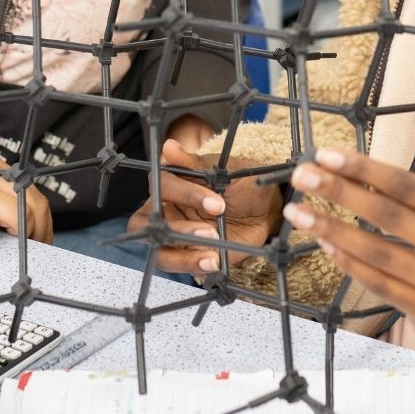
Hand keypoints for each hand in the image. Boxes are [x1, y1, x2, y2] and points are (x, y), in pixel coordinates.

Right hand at [127, 136, 282, 274]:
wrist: (266, 210)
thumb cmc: (243, 184)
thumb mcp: (225, 170)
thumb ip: (194, 163)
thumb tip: (169, 146)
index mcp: (171, 185)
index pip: (161, 186)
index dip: (185, 195)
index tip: (216, 203)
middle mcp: (166, 212)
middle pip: (149, 226)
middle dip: (177, 231)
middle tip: (210, 234)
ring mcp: (176, 237)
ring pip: (161, 252)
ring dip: (185, 256)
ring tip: (213, 257)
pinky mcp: (190, 256)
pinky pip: (182, 266)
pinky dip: (196, 267)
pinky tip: (215, 263)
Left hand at [285, 148, 414, 359]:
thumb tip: (365, 181)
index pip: (407, 186)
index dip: (364, 169)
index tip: (328, 154)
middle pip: (387, 217)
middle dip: (338, 193)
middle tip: (302, 175)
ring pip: (377, 253)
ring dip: (333, 231)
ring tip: (301, 212)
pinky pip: (382, 285)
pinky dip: (350, 265)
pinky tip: (327, 246)